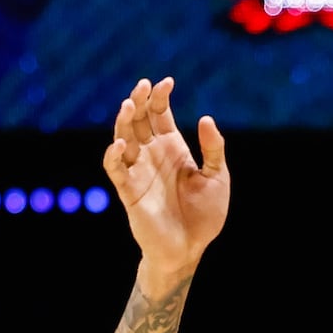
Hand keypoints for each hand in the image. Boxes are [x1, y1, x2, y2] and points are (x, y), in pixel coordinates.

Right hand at [104, 77, 229, 281]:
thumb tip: (206, 118)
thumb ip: (214, 150)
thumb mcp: (217, 179)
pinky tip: (122, 144)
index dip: (160, 96)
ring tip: (130, 105)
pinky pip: (115, 169)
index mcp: (172, 148)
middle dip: (139, 100)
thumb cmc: (205, 216)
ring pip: (124, 137)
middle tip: (143, 86)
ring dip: (124, 121)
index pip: (159, 114)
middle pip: (139, 119)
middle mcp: (152, 155)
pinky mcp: (129, 191)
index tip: (168, 82)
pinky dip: (114, 155)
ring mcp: (138, 171)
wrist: (190, 250)